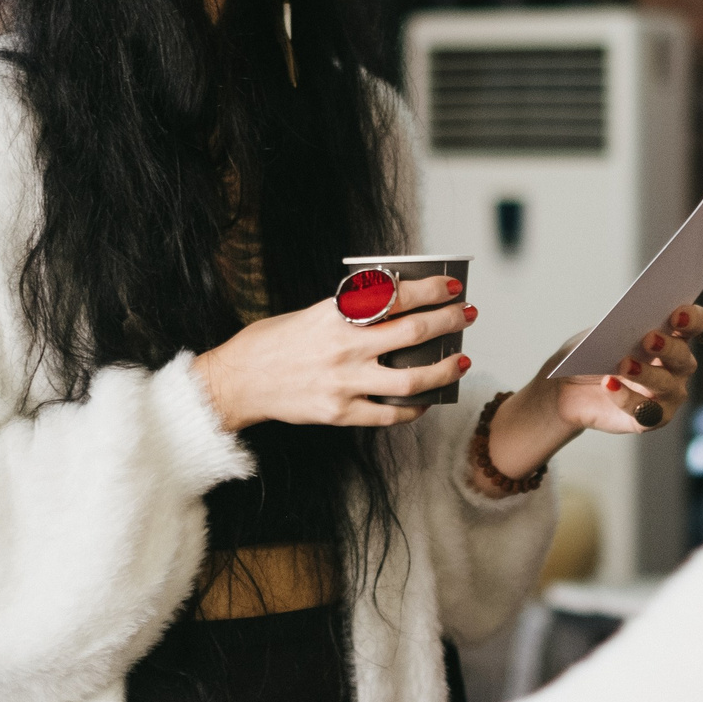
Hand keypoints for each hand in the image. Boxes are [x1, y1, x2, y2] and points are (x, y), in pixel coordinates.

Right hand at [194, 276, 474, 431]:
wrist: (236, 382)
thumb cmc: (272, 343)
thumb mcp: (312, 313)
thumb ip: (351, 313)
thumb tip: (397, 310)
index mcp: (336, 315)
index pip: (396, 296)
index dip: (431, 290)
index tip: (451, 286)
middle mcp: (344, 348)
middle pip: (413, 334)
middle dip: (448, 323)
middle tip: (466, 316)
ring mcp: (343, 383)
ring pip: (410, 380)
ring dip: (443, 370)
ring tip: (460, 362)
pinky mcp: (339, 413)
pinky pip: (389, 415)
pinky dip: (413, 408)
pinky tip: (426, 400)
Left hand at [551, 302, 702, 436]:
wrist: (568, 387)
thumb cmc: (593, 354)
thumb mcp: (601, 334)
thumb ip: (617, 328)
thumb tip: (627, 323)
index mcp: (672, 337)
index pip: (696, 324)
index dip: (692, 319)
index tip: (677, 315)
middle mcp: (677, 368)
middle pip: (683, 358)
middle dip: (669, 348)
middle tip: (648, 340)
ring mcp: (668, 396)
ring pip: (667, 386)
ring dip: (647, 374)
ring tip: (624, 364)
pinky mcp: (651, 419)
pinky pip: (645, 412)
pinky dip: (626, 397)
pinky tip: (609, 384)